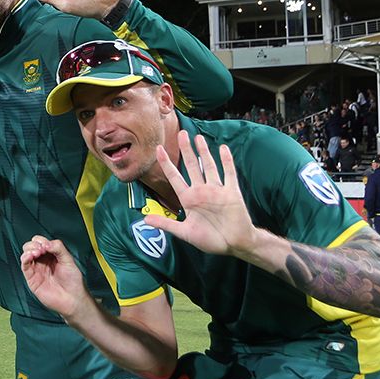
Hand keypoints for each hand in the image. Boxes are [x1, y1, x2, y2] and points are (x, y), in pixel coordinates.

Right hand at [20, 236, 88, 319]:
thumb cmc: (72, 281)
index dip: (43, 241)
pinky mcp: (31, 278)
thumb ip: (58, 248)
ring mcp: (36, 269)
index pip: (41, 242)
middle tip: (42, 249)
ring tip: (37, 253)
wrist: (72, 298)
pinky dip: (25, 258)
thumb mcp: (68, 260)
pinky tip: (30, 256)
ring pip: (26, 253)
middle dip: (35, 244)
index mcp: (51, 255)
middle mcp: (42, 261)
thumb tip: (46, 243)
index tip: (48, 246)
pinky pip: (24, 265)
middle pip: (31, 246)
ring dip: (29, 249)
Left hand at [144, 131, 257, 257]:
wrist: (234, 244)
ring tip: (198, 138)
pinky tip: (222, 149)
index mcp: (188, 199)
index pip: (174, 177)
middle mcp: (201, 191)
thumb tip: (144, 220)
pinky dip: (226, 161)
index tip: (158, 149)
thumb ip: (166, 224)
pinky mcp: (231, 192)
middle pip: (191, 166)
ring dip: (203, 152)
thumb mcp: (185, 233)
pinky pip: (229, 174)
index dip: (166, 163)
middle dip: (186, 150)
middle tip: (181, 134)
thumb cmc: (210, 239)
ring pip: (208, 167)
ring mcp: (216, 190)